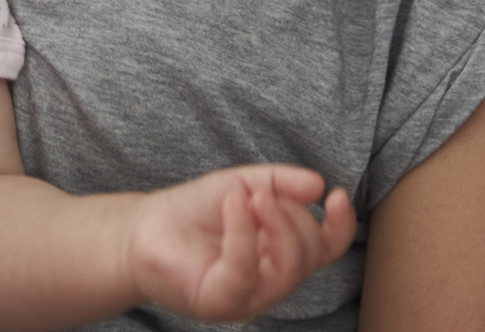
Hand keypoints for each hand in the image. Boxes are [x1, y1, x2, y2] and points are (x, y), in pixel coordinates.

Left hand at [125, 165, 355, 322]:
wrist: (143, 228)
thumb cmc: (195, 212)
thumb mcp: (242, 183)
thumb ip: (281, 183)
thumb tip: (319, 186)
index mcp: (280, 255)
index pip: (326, 249)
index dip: (341, 226)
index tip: (337, 195)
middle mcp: (269, 282)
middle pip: (309, 254)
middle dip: (292, 216)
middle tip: (260, 193)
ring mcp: (247, 297)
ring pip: (287, 269)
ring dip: (276, 224)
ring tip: (249, 197)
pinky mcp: (219, 302)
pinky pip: (245, 271)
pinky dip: (243, 232)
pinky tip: (235, 204)